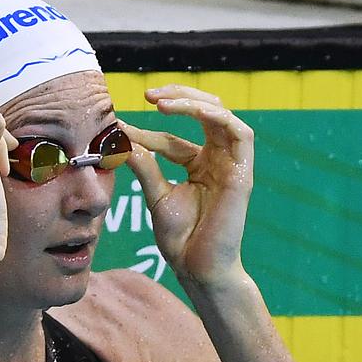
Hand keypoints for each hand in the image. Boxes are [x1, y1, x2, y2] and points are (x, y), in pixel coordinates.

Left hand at [122, 85, 254, 288]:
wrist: (197, 267)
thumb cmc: (181, 238)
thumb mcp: (156, 194)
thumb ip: (145, 166)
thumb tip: (122, 140)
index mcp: (200, 166)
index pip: (174, 138)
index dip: (147, 131)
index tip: (118, 129)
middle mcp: (219, 160)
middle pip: (206, 113)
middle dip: (178, 97)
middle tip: (148, 93)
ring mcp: (233, 165)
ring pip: (222, 116)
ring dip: (192, 101)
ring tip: (160, 101)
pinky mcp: (243, 173)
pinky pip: (240, 132)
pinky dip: (213, 116)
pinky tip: (184, 112)